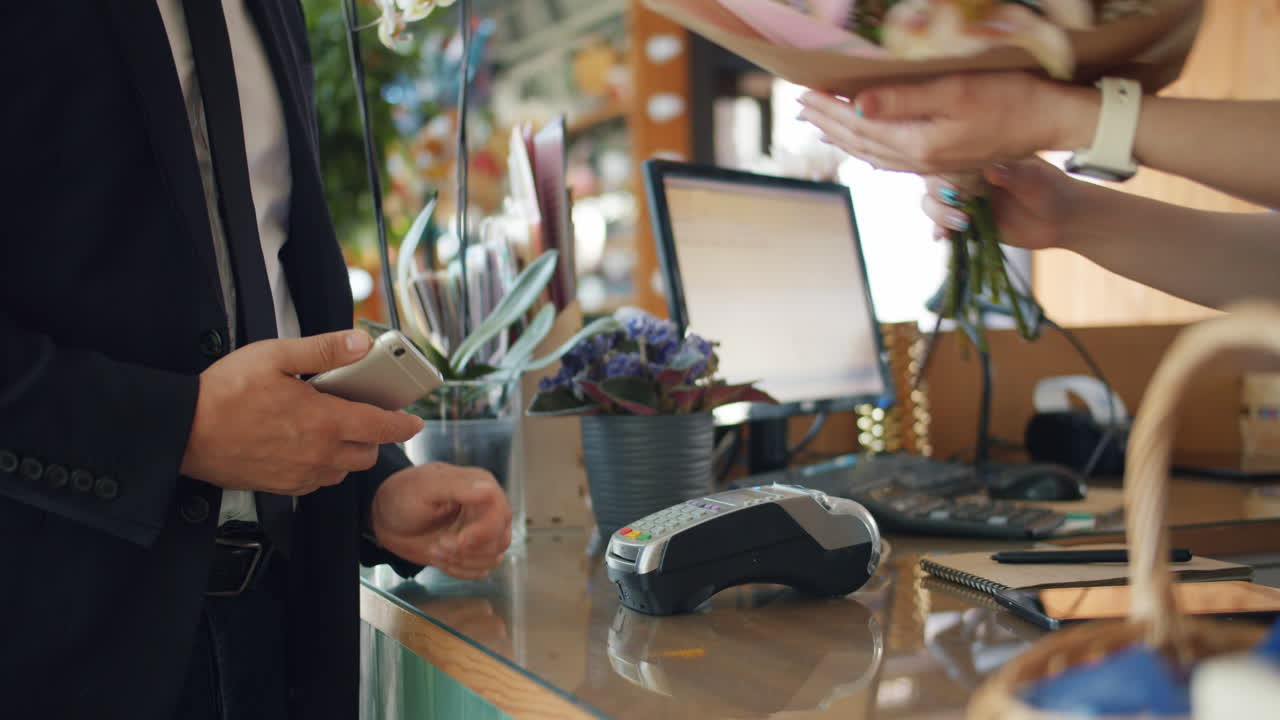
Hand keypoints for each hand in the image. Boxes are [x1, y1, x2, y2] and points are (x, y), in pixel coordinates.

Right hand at [180, 330, 424, 494]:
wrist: (182, 433)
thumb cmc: (224, 392)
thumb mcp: (275, 356)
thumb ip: (323, 349)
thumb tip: (361, 343)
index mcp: (324, 421)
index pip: (382, 427)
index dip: (403, 424)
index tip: (413, 420)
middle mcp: (319, 454)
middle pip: (368, 453)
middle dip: (374, 435)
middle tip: (362, 413)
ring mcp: (301, 474)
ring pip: (345, 470)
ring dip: (349, 452)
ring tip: (332, 427)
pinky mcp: (282, 486)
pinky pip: (319, 482)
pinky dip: (324, 466)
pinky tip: (307, 445)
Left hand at [371, 463, 511, 579]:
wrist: (386, 520)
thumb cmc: (402, 496)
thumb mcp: (426, 487)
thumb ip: (458, 487)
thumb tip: (488, 490)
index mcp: (481, 486)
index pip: (500, 512)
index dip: (483, 532)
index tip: (459, 540)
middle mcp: (488, 509)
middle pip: (500, 539)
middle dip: (467, 550)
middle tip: (439, 544)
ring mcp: (482, 532)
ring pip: (493, 558)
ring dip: (461, 561)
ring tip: (436, 548)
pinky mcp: (473, 551)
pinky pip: (481, 570)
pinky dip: (459, 570)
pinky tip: (440, 557)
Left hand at [797, 72, 1094, 173]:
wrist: (1053, 119)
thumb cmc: (1012, 97)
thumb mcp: (957, 91)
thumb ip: (905, 100)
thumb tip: (859, 105)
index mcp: (919, 145)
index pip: (859, 127)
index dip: (829, 109)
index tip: (803, 92)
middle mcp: (921, 160)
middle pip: (861, 142)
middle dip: (828, 123)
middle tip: (800, 105)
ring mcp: (934, 163)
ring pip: (874, 152)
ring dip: (844, 137)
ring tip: (820, 123)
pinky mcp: (946, 158)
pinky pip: (894, 156)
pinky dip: (870, 146)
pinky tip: (865, 140)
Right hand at [923, 158, 1080, 250]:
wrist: (1063, 220)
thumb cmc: (1053, 191)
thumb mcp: (1037, 180)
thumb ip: (1014, 174)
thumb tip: (990, 169)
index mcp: (982, 157)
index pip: (949, 157)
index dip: (946, 172)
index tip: (959, 187)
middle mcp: (968, 176)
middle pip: (932, 180)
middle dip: (940, 195)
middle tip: (961, 208)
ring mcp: (965, 198)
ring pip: (932, 202)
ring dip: (939, 214)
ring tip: (962, 225)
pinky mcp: (966, 221)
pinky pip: (942, 225)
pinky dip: (939, 230)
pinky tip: (943, 237)